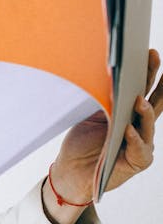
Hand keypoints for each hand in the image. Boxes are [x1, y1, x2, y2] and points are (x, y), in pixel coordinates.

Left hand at [47, 49, 162, 214]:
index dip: (147, 71)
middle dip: (157, 83)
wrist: (70, 171)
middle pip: (153, 102)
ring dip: (145, 112)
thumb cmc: (81, 141)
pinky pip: (140, 149)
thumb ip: (103, 99)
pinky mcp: (137, 162)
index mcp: (129, 112)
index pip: (142, 89)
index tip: (148, 52)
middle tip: (154, 63)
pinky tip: (129, 130)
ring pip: (148, 125)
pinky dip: (135, 139)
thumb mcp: (90, 114)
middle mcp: (140, 126)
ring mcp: (141, 144)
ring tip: (139, 102)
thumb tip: (106, 74)